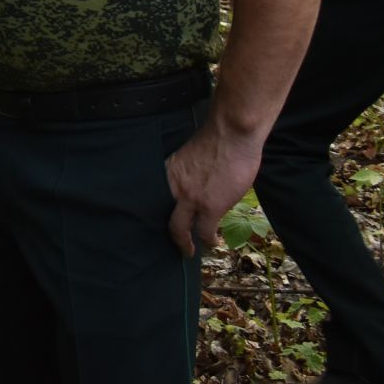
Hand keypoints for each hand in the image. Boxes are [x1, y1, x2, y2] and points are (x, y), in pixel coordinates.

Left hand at [164, 120, 263, 256]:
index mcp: (167, 172)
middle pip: (161, 217)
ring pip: (180, 230)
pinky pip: (205, 232)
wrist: (231, 133)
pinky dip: (208, 240)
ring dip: (185, 243)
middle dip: (165, 233)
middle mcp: (172, 187)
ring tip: (190, 249)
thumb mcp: (188, 156)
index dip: (152, 213)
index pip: (151, 198)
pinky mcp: (210, 206)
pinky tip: (212, 243)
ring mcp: (190, 198)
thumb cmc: (217, 139)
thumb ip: (185, 172)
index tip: (154, 222)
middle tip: (170, 242)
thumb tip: (191, 185)